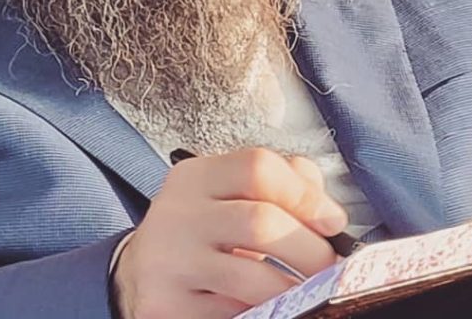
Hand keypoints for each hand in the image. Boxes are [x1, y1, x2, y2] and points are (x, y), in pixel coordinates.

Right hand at [111, 147, 347, 318]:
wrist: (139, 276)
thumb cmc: (202, 234)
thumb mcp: (227, 196)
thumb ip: (278, 184)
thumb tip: (326, 209)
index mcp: (195, 177)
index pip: (257, 167)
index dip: (306, 195)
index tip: (332, 222)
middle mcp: (177, 212)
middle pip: (261, 221)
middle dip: (311, 251)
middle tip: (330, 270)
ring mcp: (170, 261)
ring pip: (255, 278)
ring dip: (298, 292)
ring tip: (311, 295)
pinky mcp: (168, 306)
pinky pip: (236, 315)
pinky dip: (266, 314)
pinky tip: (269, 310)